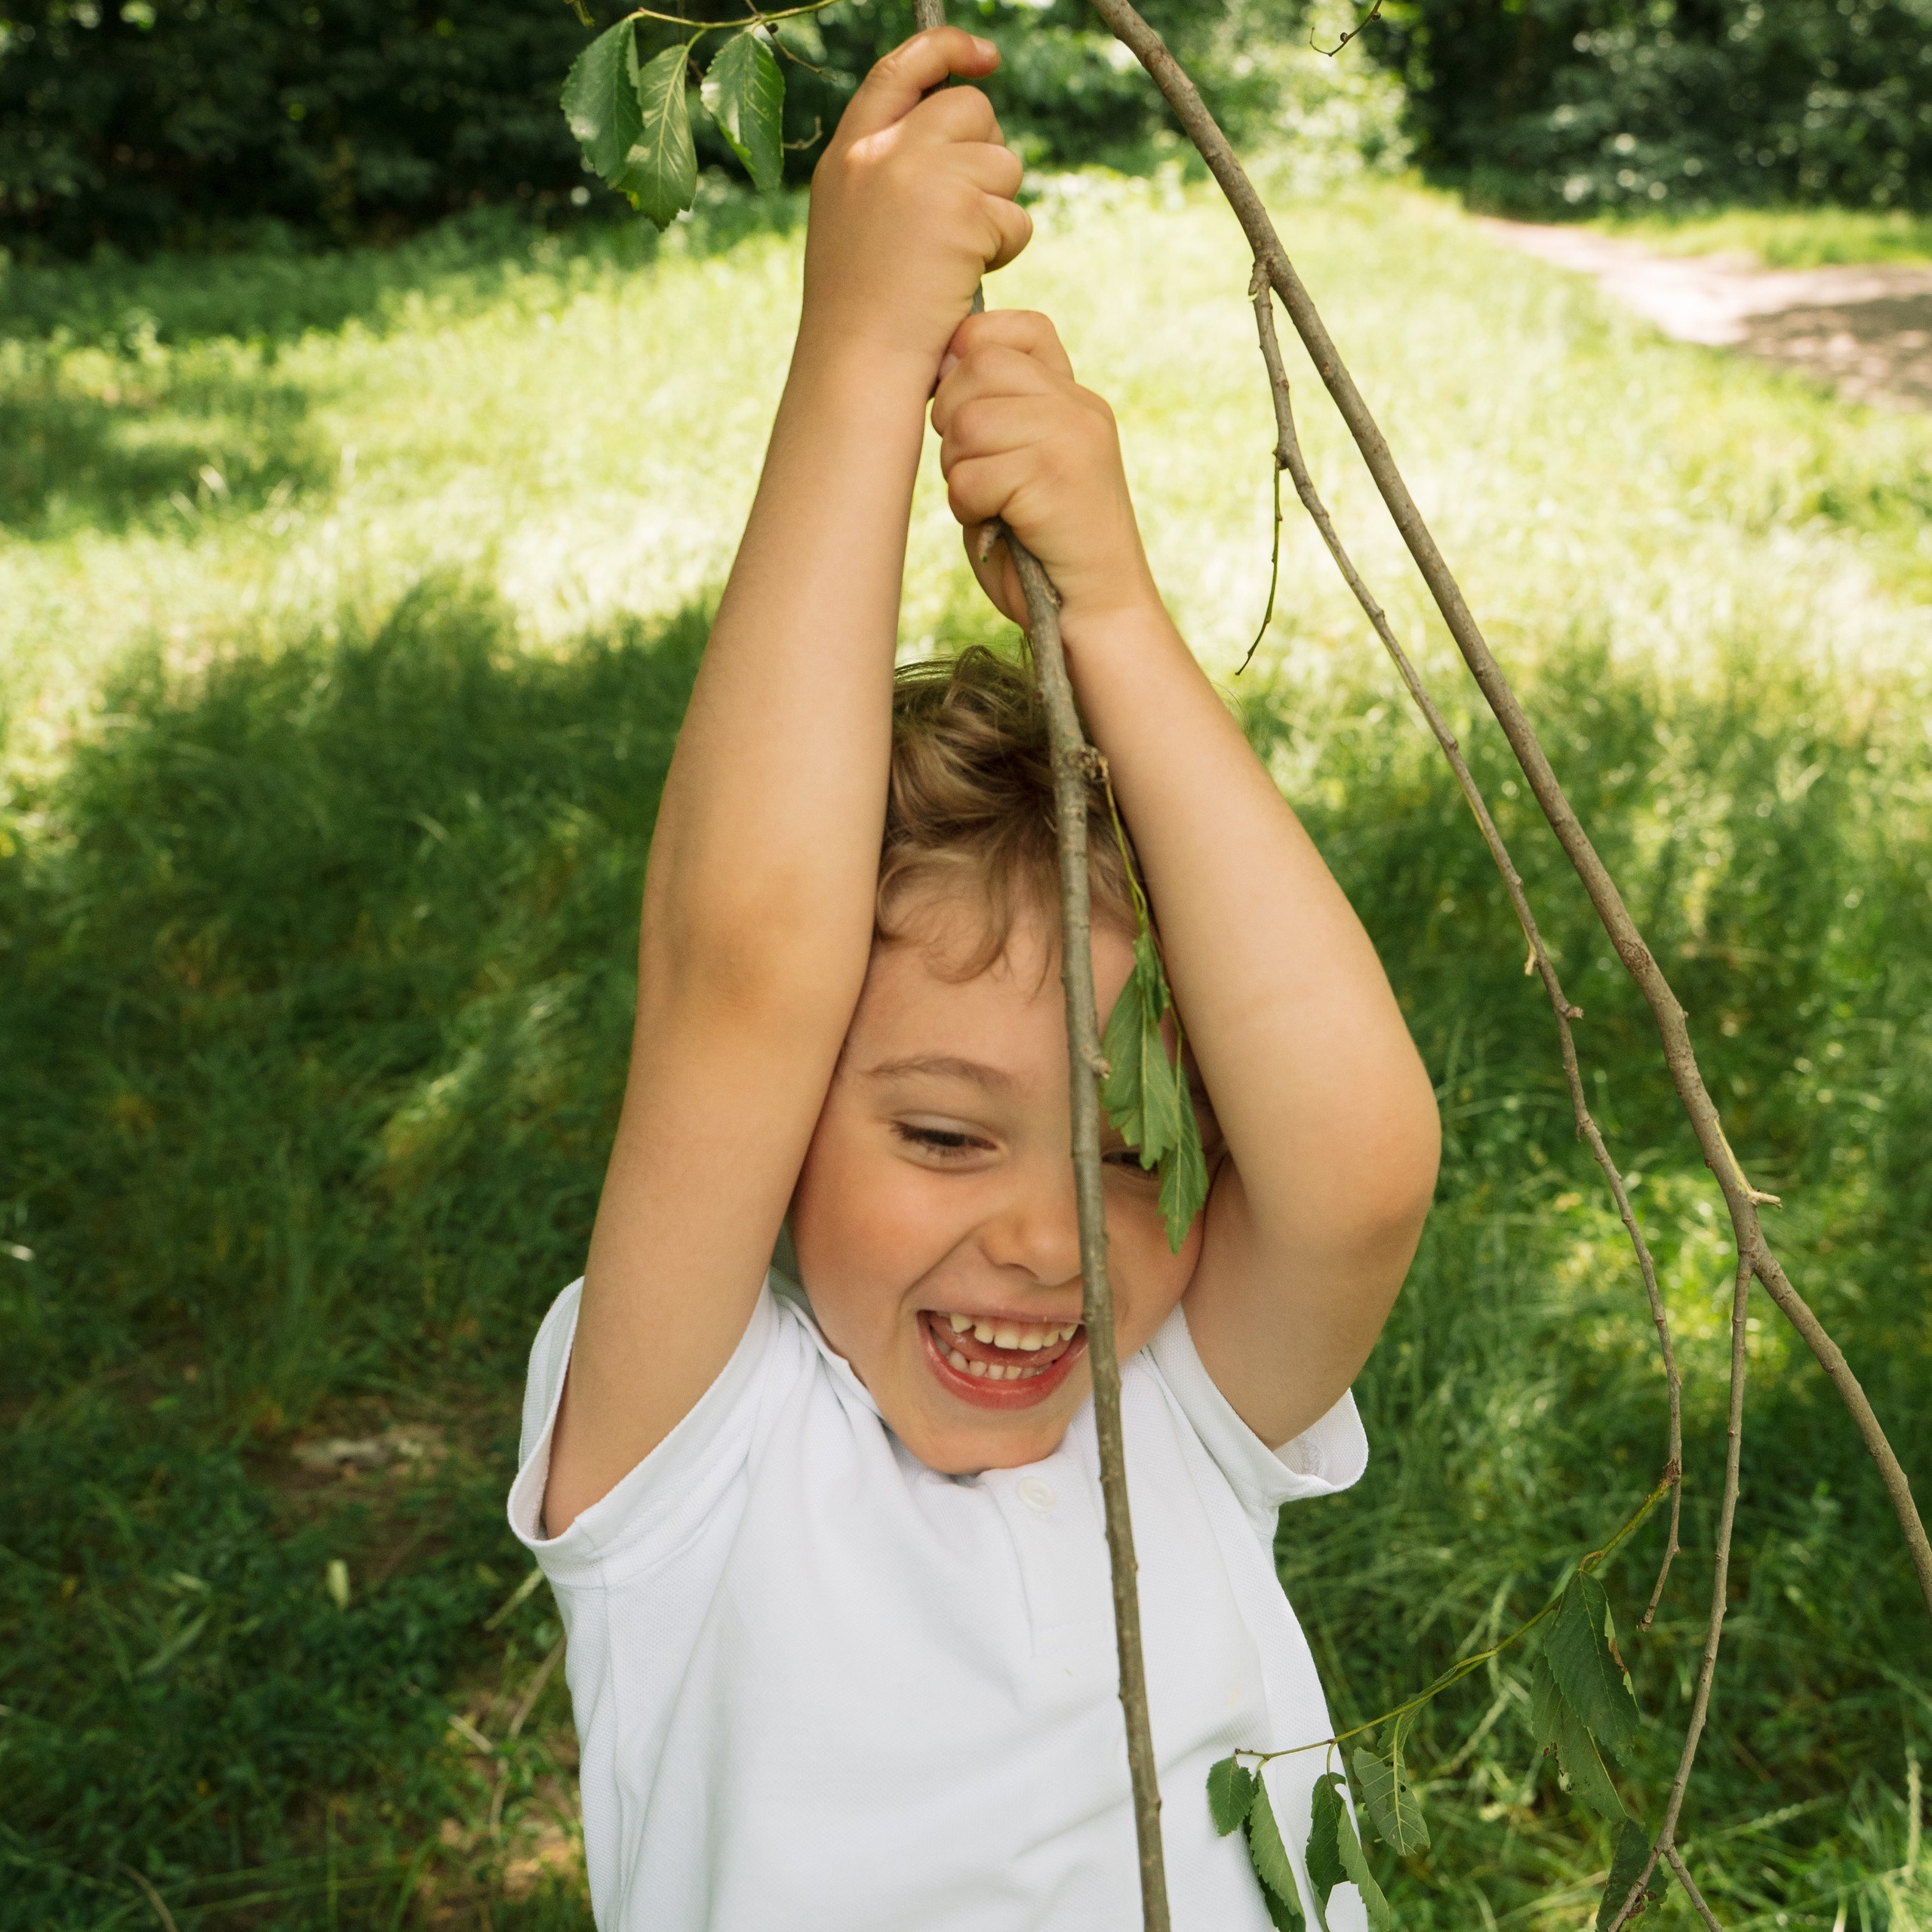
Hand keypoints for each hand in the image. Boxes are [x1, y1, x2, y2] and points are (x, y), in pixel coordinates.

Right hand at [799, 30, 1029, 377]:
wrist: (858, 365)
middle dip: (987, 157)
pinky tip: (967, 279)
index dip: (947, 51)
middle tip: (970, 215)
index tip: (986, 56)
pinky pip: (1014, 215)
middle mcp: (882, 152)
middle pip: (968, 110)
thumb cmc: (860, 316)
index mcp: (849, 154)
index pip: (900, 70)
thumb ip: (890, 173)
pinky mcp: (960, 211)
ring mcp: (920, 176)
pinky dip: (1005, 250)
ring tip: (958, 260)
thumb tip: (958, 142)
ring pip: (1001, 162)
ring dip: (997, 211)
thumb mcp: (855, 224)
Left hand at [930, 310, 1159, 637]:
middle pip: (976, 368)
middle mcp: (1078, 405)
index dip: (973, 357)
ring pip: (968, 423)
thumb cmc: (1041, 549)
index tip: (969, 412)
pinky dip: (969, 509)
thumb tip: (941, 365)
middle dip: (953, 424)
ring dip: (960, 474)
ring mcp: (1072, 437)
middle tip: (975, 473)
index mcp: (1073, 397)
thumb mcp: (1018, 466)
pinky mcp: (1055, 476)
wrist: (1095, 613)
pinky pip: (971, 476)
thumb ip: (990, 417)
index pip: (1017, 330)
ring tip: (990, 505)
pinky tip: (999, 527)